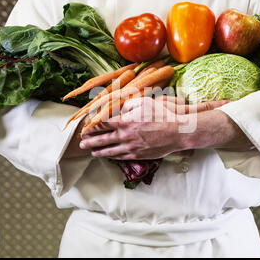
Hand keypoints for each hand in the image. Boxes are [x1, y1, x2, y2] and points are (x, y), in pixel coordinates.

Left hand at [79, 97, 228, 159]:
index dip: (91, 126)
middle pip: (102, 139)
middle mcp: (125, 136)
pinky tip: (110, 157)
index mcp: (125, 121)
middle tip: (81, 143)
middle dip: (90, 141)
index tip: (84, 128)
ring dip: (99, 152)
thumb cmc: (162, 115)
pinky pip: (122, 157)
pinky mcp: (139, 155)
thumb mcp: (144, 102)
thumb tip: (120, 109)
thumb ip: (129, 105)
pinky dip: (114, 157)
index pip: (102, 124)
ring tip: (92, 153)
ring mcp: (132, 147)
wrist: (177, 132)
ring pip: (111, 151)